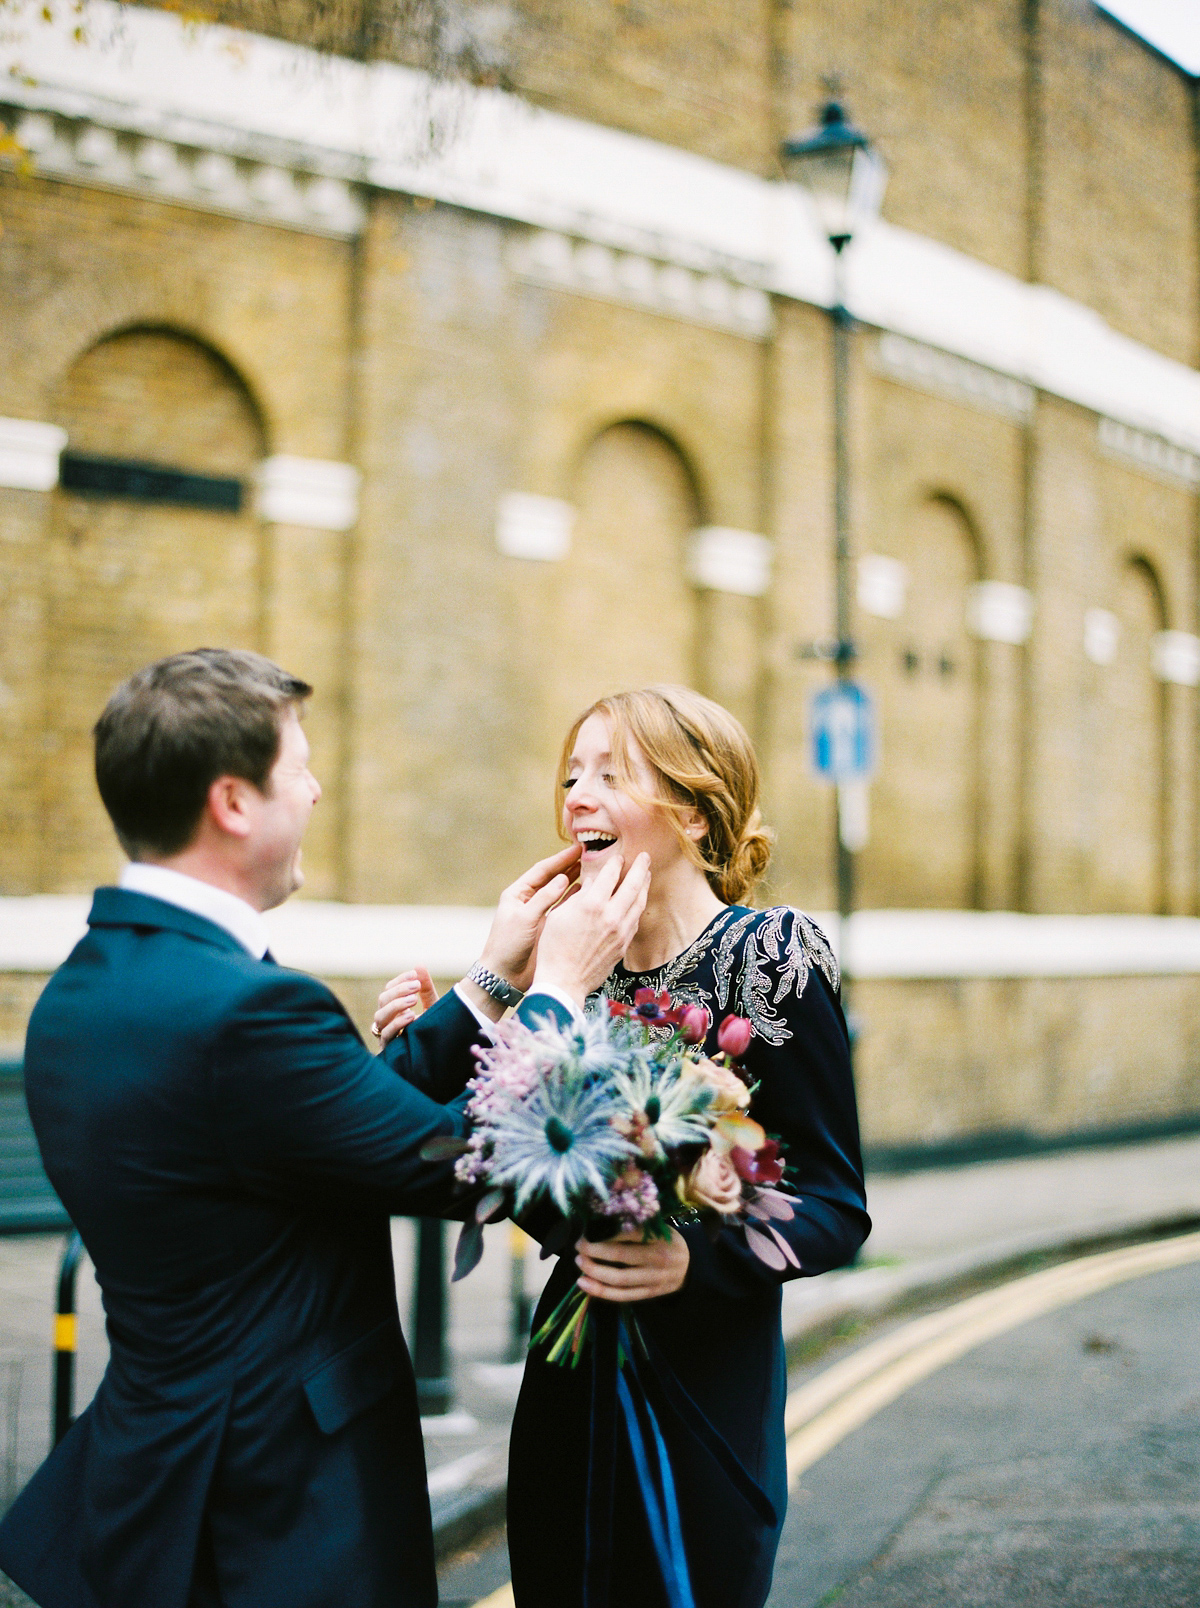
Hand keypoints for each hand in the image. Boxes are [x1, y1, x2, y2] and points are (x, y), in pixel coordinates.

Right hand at [372, 967, 438, 1045]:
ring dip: (396, 1005)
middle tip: (416, 986)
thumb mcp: (432, 1006)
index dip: (399, 981)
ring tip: (414, 1000)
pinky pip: (386, 1034)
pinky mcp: (389, 1048)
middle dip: (399, 991)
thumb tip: (419, 965)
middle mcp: (387, 1021)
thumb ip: (426, 989)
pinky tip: (411, 1016)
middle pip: (382, 1000)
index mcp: (394, 1009)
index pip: (389, 990)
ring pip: (380, 1016)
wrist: (439, 1054)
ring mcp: (385, 1035)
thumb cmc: (432, 1029)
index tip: (414, 975)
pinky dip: (397, 1023)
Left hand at [478, 844, 582, 992]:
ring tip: (595, 871)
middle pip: (553, 879)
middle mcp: (530, 901)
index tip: (579, 849)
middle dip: (571, 867)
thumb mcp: (524, 919)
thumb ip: (543, 899)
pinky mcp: (549, 927)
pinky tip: (590, 894)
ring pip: (562, 893)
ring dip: (577, 882)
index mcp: (518, 893)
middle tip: (592, 856)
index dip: (561, 859)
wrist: (504, 976)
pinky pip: (565, 909)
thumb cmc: (507, 945)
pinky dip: (577, 901)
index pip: (542, 870)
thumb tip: (562, 879)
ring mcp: (541, 914)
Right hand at [530, 852, 650, 1003]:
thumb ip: (579, 895)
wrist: (564, 980)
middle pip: (633, 885)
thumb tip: (594, 882)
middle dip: (641, 867)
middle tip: (645, 856)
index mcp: (592, 904)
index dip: (615, 863)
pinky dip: (638, 906)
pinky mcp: (623, 945)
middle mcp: (611, 915)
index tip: (618, 857)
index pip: (610, 875)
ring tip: (647, 875)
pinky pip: (635, 920)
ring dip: (644, 886)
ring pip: (639, 903)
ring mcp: (620, 931)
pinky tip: (638, 901)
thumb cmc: (554, 947)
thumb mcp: (560, 914)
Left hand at [576, 1228, 689, 1302]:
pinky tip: (584, 1284)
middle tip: (579, 1246)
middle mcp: (657, 1259)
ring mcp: (653, 1279)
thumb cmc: (667, 1241)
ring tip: (579, 1263)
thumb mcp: (658, 1227)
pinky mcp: (648, 1294)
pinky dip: (601, 1291)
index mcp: (659, 1237)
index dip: (605, 1231)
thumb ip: (636, 1224)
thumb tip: (602, 1218)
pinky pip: (622, 1296)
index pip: (628, 1233)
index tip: (587, 1229)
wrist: (690, 1267)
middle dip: (594, 1250)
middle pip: (620, 1255)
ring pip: (619, 1279)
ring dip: (594, 1272)